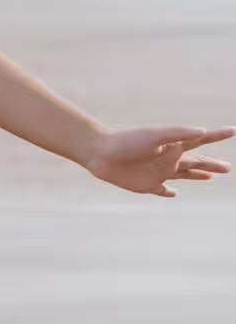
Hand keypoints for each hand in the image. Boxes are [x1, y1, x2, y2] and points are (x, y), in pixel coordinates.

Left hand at [86, 125, 234, 197]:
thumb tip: (202, 132)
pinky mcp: (146, 185)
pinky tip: (174, 193)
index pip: (201, 141)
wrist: (100, 153)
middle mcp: (169, 159)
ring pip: (184, 176)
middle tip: (228, 168)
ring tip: (210, 176)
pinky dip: (168, 192)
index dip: (218, 136)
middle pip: (196, 162)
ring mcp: (159, 173)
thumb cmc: (127, 141)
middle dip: (212, 165)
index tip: (233, 130)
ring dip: (198, 176)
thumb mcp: (154, 136)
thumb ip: (178, 133)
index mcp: (174, 146)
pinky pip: (162, 191)